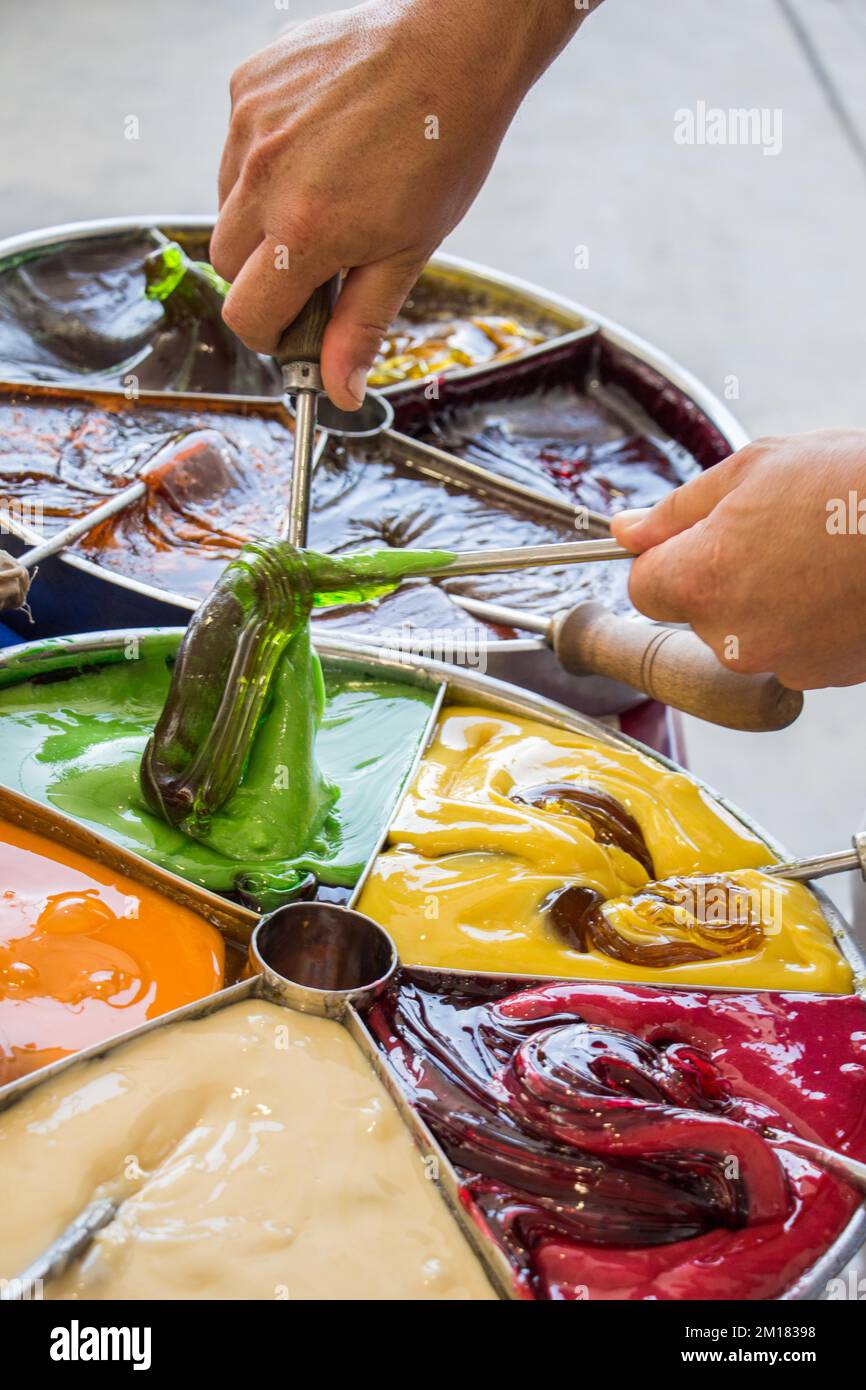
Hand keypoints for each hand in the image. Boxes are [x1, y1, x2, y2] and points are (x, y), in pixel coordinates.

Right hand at [211, 0, 589, 408]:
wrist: (456, 46)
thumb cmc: (442, 149)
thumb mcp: (408, 253)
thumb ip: (360, 326)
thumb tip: (337, 392)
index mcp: (303, 232)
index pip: (245, 315)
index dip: (271, 331)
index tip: (297, 324)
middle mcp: (262, 177)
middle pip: (227, 263)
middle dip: (264, 274)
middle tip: (319, 258)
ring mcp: (250, 124)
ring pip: (226, 202)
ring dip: (262, 214)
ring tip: (326, 190)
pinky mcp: (248, 81)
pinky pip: (236, 145)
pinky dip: (265, 157)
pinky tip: (318, 143)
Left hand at [610, 429, 865, 690]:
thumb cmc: (850, 487)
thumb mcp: (752, 469)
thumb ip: (677, 509)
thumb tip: (626, 529)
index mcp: (700, 581)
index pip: (642, 586)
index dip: (664, 557)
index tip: (693, 536)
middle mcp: (730, 636)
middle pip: (695, 610)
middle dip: (720, 574)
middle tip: (774, 530)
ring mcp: (777, 663)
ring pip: (745, 631)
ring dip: (765, 598)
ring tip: (815, 553)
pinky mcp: (821, 676)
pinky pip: (792, 648)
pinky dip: (806, 621)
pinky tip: (838, 583)